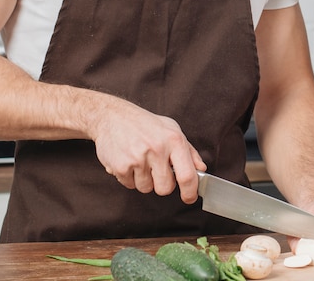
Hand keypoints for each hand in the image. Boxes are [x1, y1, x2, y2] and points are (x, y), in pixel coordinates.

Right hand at [91, 100, 205, 203]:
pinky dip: (129, 177)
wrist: (112, 116)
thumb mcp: (172, 130)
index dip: (190, 192)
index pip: (187, 175)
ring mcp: (138, 158)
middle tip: (157, 170)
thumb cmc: (145, 124)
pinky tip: (129, 161)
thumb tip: (200, 169)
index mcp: (174, 140)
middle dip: (163, 185)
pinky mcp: (120, 166)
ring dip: (144, 180)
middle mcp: (157, 149)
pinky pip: (130, 185)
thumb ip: (189, 151)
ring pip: (146, 188)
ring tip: (141, 161)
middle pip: (165, 189)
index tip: (189, 198)